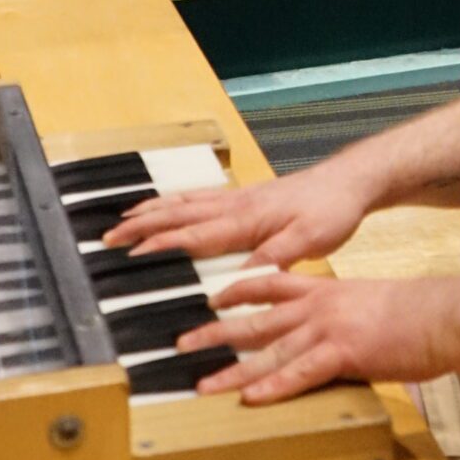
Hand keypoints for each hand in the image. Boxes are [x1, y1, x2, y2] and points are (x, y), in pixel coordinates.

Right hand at [101, 161, 377, 266]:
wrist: (351, 181)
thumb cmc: (333, 211)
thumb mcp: (311, 241)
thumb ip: (274, 257)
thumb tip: (238, 277)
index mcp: (247, 219)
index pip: (195, 234)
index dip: (162, 244)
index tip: (132, 253)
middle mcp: (237, 206)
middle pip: (179, 215)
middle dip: (141, 226)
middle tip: (108, 237)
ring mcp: (239, 199)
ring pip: (185, 203)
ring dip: (152, 211)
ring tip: (122, 219)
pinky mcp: (246, 198)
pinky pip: (200, 198)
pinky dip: (175, 202)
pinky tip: (167, 206)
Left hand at [180, 272, 453, 403]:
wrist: (442, 315)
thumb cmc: (416, 314)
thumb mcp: (370, 302)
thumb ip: (345, 314)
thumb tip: (336, 333)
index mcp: (325, 291)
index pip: (270, 284)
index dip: (237, 290)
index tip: (211, 297)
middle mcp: (318, 307)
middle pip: (255, 321)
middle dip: (215, 332)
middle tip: (183, 344)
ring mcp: (328, 330)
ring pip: (269, 351)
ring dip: (232, 370)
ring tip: (202, 384)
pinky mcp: (343, 354)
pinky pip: (300, 373)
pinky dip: (273, 386)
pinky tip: (251, 397)